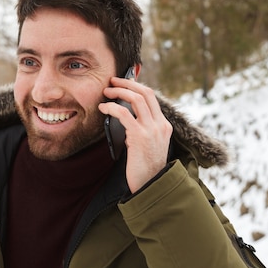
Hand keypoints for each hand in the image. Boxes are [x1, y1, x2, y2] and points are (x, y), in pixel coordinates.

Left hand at [99, 76, 172, 192]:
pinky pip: (124, 114)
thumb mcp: (148, 146)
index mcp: (164, 126)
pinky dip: (111, 107)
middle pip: (146, 93)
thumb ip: (141, 130)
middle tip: (112, 81)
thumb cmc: (145, 169)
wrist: (151, 186)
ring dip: (119, 91)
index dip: (136, 87)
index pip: (152, 98)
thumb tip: (124, 116)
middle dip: (127, 83)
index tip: (123, 84)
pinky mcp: (140, 137)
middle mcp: (160, 125)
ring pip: (136, 99)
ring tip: (106, 92)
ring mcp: (152, 130)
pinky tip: (103, 108)